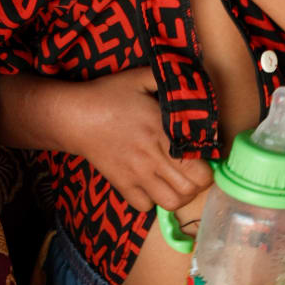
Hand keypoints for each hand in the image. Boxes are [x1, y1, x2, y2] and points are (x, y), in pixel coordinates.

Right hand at [72, 69, 213, 211]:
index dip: (208, 165)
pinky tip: (153, 184)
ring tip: (177, 180)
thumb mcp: (140, 77)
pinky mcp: (121, 185)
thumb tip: (192, 79)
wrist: (76, 116)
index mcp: (162, 132)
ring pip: (171, 203)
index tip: (204, 155)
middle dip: (198, 182)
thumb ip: (169, 79)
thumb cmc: (109, 95)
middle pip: (190, 190)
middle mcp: (152, 158)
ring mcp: (136, 175)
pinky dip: (153, 201)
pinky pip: (145, 207)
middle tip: (194, 168)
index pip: (199, 168)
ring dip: (180, 195)